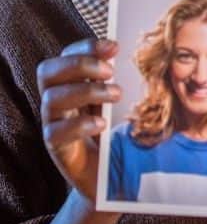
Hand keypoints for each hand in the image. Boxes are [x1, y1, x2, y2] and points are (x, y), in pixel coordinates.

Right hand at [37, 38, 120, 201]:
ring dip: (85, 91)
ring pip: (51, 99)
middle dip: (79, 64)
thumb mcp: (121, 103)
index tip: (114, 47)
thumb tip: (141, 54)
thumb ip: (122, 81)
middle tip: (110, 71)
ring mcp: (54, 123)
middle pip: (48, 71)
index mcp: (72, 84)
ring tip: (115, 95)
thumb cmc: (119, 131)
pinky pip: (55, 132)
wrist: (112, 176)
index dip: (86, 47)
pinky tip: (101, 124)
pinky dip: (79, 125)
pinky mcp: (58, 148)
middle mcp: (57, 101)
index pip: (67, 56)